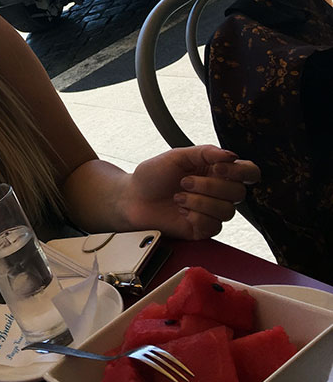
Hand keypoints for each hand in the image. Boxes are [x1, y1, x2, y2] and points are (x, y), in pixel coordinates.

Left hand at [120, 145, 259, 239]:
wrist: (132, 198)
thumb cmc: (153, 175)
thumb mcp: (176, 156)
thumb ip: (204, 152)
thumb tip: (231, 156)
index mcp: (216, 171)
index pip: (249, 172)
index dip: (241, 172)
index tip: (217, 168)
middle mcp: (218, 192)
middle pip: (239, 192)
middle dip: (210, 186)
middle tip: (185, 182)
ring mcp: (212, 211)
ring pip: (228, 211)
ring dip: (200, 202)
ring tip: (178, 197)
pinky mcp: (203, 229)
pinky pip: (214, 226)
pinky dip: (195, 216)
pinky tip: (181, 210)